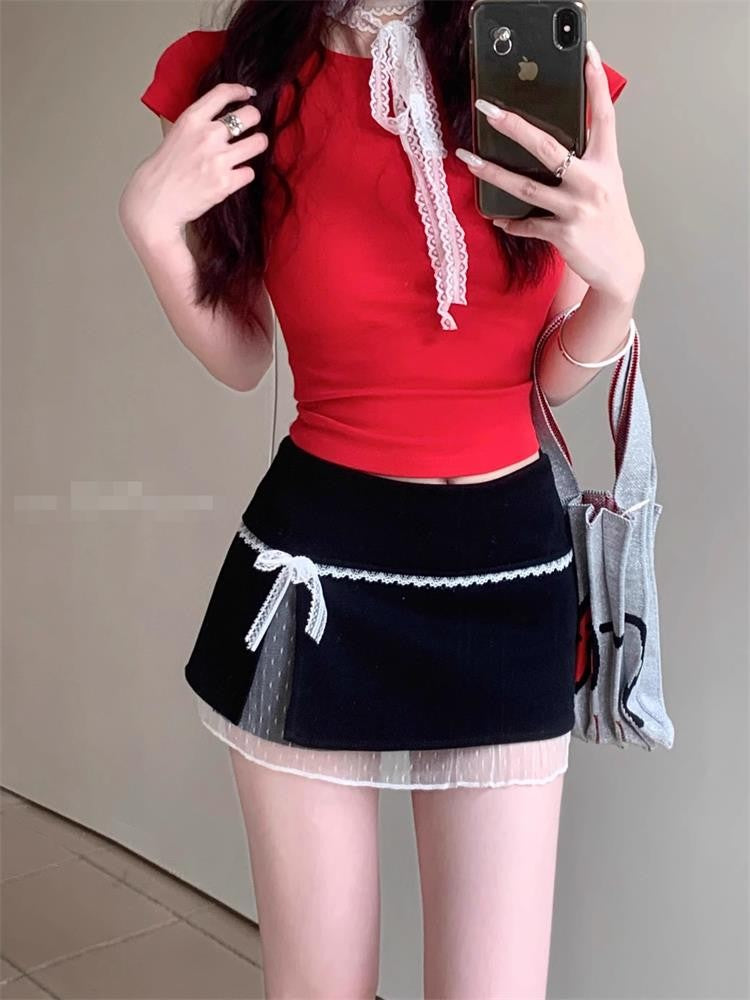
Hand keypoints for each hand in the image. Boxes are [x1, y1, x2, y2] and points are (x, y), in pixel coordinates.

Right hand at [119, 83, 266, 244]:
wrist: (155, 202)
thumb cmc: (163, 171)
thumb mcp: (175, 135)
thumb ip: (197, 125)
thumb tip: (219, 118)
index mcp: (192, 120)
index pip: (223, 93)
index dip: (240, 91)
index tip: (248, 94)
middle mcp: (207, 136)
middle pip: (249, 115)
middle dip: (254, 118)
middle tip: (253, 125)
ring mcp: (218, 160)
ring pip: (258, 143)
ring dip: (258, 144)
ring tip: (253, 148)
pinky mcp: (225, 183)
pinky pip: (250, 172)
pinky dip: (245, 174)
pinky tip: (236, 175)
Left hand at [456, 40, 643, 301]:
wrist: (619, 265)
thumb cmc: (607, 219)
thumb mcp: (605, 183)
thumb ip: (584, 161)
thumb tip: (546, 144)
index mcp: (606, 163)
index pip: (604, 115)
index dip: (596, 84)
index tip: (588, 55)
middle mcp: (592, 182)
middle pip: (548, 147)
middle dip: (515, 126)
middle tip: (488, 110)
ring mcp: (576, 208)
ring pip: (526, 186)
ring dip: (493, 173)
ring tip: (468, 159)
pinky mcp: (563, 234)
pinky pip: (527, 223)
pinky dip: (510, 220)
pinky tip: (496, 217)